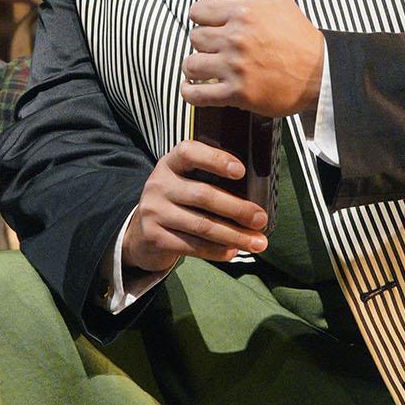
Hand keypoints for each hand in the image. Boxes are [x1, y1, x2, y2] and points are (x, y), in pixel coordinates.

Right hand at [122, 141, 270, 274]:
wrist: (143, 233)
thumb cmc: (178, 202)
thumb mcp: (184, 182)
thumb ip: (208, 180)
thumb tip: (255, 198)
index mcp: (170, 163)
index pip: (189, 153)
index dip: (215, 159)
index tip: (241, 171)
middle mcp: (158, 184)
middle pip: (203, 195)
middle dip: (237, 208)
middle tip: (260, 219)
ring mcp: (154, 212)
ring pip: (202, 225)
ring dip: (235, 236)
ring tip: (258, 242)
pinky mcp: (155, 237)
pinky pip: (193, 246)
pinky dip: (218, 251)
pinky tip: (233, 252)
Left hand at [179, 0, 323, 117]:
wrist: (319, 73)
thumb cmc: (300, 38)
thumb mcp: (279, 1)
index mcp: (244, 12)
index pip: (198, 11)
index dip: (201, 18)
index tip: (206, 24)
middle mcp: (236, 37)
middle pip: (194, 37)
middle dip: (203, 43)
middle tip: (213, 48)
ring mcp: (234, 66)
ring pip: (191, 64)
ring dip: (195, 66)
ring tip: (204, 67)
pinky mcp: (237, 93)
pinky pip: (197, 94)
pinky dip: (190, 92)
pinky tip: (193, 88)